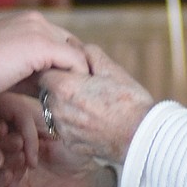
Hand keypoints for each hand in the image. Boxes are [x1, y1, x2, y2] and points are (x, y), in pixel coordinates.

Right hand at [0, 11, 88, 94]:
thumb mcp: (11, 70)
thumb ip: (34, 72)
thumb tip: (53, 85)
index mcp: (26, 21)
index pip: (61, 41)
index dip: (66, 65)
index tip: (67, 88)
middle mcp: (35, 20)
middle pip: (72, 45)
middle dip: (75, 70)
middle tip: (75, 95)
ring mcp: (39, 30)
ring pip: (76, 53)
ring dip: (77, 76)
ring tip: (74, 99)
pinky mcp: (42, 44)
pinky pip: (75, 61)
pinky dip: (76, 79)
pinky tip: (69, 97)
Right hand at [0, 92, 116, 186]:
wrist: (86, 181)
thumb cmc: (72, 151)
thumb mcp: (51, 124)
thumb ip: (28, 112)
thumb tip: (7, 100)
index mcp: (13, 128)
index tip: (5, 127)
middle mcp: (5, 148)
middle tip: (17, 144)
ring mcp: (5, 171)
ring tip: (20, 162)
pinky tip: (12, 178)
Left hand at [38, 43, 153, 164]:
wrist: (142, 137)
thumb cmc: (129, 101)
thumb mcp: (111, 69)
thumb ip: (88, 53)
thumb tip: (71, 43)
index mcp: (65, 88)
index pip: (45, 72)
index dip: (58, 69)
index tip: (73, 70)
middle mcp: (58, 110)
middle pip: (48, 92)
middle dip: (61, 86)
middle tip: (83, 85)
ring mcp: (63, 129)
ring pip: (54, 110)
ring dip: (65, 104)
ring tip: (90, 103)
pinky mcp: (70, 144)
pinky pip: (64, 127)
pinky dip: (73, 121)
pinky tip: (92, 118)